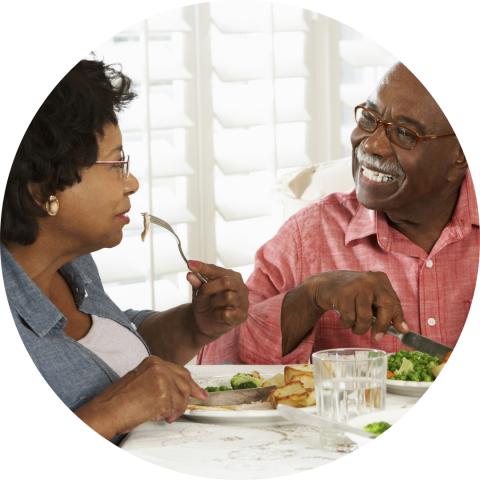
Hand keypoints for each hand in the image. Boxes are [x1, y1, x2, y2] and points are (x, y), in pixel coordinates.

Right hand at [74, 356, 206, 439]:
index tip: (197, 390)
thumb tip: (178, 388)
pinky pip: (173, 408)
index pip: (180, 371)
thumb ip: (160, 379)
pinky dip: (165, 415)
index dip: (191, 382)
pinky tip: (153, 415)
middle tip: (197, 400)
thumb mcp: (141, 380)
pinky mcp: (163, 395)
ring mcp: (162, 379)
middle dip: (191, 394)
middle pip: (185, 381)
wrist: (105, 411)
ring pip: (181, 397)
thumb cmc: (118, 400)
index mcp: (153, 361)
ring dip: (175, 409)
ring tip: (164, 415)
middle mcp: (159, 367)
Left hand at [186, 260, 248, 338]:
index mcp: (232, 277)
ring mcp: (243, 302)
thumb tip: (190, 274)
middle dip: (209, 287)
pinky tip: (217, 315)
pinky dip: (217, 315)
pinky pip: (226, 313)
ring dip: (214, 301)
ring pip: (228, 297)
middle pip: (226, 281)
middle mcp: (241, 287)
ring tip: (212, 304)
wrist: (205, 321)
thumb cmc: (206, 302)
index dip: (203, 267)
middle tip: (200, 293)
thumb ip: (196, 282)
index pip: (217, 270)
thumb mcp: (198, 290)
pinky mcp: (241, 316)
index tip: (189, 264)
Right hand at [307, 270, 408, 340]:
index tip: (401, 331)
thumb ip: (385, 310)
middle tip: (376, 337)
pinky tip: (343, 318)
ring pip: (365, 317)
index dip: (398, 318)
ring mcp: (357, 285)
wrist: (326, 284)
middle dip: (381, 326)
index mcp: (381, 280)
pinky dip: (346, 323)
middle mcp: (371, 280)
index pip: (394, 302)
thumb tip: (403, 329)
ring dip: (359, 328)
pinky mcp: (343, 292)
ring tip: (354, 326)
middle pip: (385, 307)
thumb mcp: (370, 298)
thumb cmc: (352, 294)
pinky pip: (349, 317)